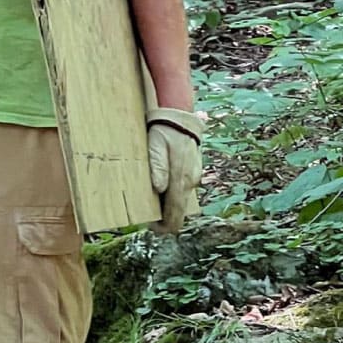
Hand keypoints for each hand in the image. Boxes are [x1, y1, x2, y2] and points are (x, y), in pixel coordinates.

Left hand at [146, 107, 203, 234]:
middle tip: (148, 216)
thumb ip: (157, 167)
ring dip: (169, 207)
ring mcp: (194, 177)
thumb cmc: (163, 130)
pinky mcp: (194, 172)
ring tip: (152, 201)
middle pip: (180, 213)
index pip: (176, 214)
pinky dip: (174, 196)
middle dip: (165, 219)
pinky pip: (184, 191)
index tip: (152, 226)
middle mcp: (191, 181)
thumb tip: (159, 189)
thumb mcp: (154, 145)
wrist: (180, 115)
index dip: (164, 227)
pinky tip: (162, 189)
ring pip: (182, 202)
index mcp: (181, 178)